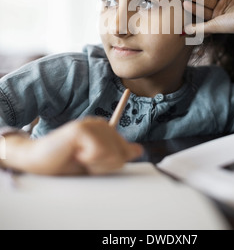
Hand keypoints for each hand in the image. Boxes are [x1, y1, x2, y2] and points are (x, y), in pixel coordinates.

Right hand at [5, 117, 143, 175]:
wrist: (38, 161)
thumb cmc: (66, 162)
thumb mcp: (95, 162)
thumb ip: (116, 155)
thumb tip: (139, 149)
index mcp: (105, 130)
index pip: (124, 151)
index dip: (109, 165)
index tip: (90, 161)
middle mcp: (100, 124)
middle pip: (120, 154)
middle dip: (102, 165)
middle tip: (83, 161)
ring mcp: (91, 124)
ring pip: (111, 153)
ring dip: (94, 163)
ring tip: (78, 156)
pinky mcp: (82, 129)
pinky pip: (99, 151)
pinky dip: (87, 159)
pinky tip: (74, 153)